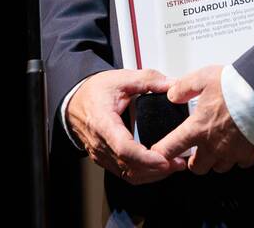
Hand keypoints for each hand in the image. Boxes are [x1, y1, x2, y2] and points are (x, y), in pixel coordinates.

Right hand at [67, 68, 188, 183]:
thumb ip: (148, 79)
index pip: (124, 148)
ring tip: (173, 165)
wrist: (74, 101)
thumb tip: (172, 84)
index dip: (146, 157)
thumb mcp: (121, 78)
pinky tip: (158, 166)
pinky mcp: (105, 159)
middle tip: (178, 162)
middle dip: (156, 169)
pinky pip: (124, 173)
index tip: (164, 158)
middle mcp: (100, 144)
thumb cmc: (93, 92)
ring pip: (127, 174)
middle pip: (129, 166)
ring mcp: (101, 154)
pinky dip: (143, 173)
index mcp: (103, 123)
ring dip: (152, 174)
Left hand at [150, 65, 253, 173]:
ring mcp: (233, 153)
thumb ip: (184, 87)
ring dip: (217, 160)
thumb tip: (173, 94)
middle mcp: (213, 146)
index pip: (170, 148)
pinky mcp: (251, 154)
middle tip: (197, 149)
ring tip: (220, 145)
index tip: (158, 153)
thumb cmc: (237, 87)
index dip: (161, 153)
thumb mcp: (204, 77)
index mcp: (197, 129)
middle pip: (197, 167)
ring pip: (219, 168)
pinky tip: (240, 144)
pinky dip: (239, 157)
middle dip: (194, 161)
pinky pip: (241, 163)